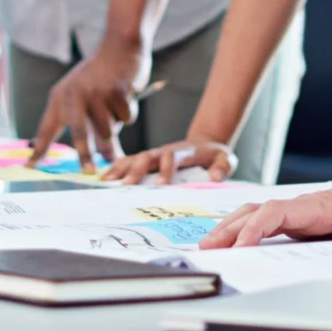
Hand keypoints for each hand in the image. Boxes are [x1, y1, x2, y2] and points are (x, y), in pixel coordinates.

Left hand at [27, 41, 149, 171]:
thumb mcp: (87, 97)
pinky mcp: (116, 90)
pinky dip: (129, 113)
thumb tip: (102, 158)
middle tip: (90, 173)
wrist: (120, 44)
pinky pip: (126, 118)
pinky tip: (127, 95)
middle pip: (78, 133)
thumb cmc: (102, 76)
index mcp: (61, 97)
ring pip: (108, 129)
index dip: (39, 149)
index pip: (46, 128)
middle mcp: (74, 94)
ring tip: (116, 109)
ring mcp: (95, 92)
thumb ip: (90, 126)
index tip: (28, 168)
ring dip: (116, 128)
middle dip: (84, 155)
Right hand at [104, 138, 236, 184]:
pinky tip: (105, 178)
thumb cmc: (214, 155)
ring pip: (136, 158)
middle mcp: (166, 151)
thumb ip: (223, 166)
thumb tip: (215, 177)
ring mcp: (155, 154)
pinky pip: (130, 162)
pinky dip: (117, 168)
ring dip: (122, 168)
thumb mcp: (226, 158)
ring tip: (107, 181)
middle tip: (126, 186)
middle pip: (148, 156)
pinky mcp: (149, 159)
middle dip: (137, 170)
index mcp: (184, 152)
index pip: (172, 156)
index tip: (162, 185)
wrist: (205, 144)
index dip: (166, 168)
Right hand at [201, 178, 331, 248]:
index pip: (277, 212)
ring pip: (255, 216)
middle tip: (208, 247)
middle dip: (231, 228)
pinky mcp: (297, 223)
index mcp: (318, 205)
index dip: (256, 228)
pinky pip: (264, 224)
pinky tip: (231, 242)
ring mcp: (297, 214)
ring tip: (210, 244)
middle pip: (257, 212)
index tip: (241, 246)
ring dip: (231, 228)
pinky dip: (243, 230)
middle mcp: (302, 207)